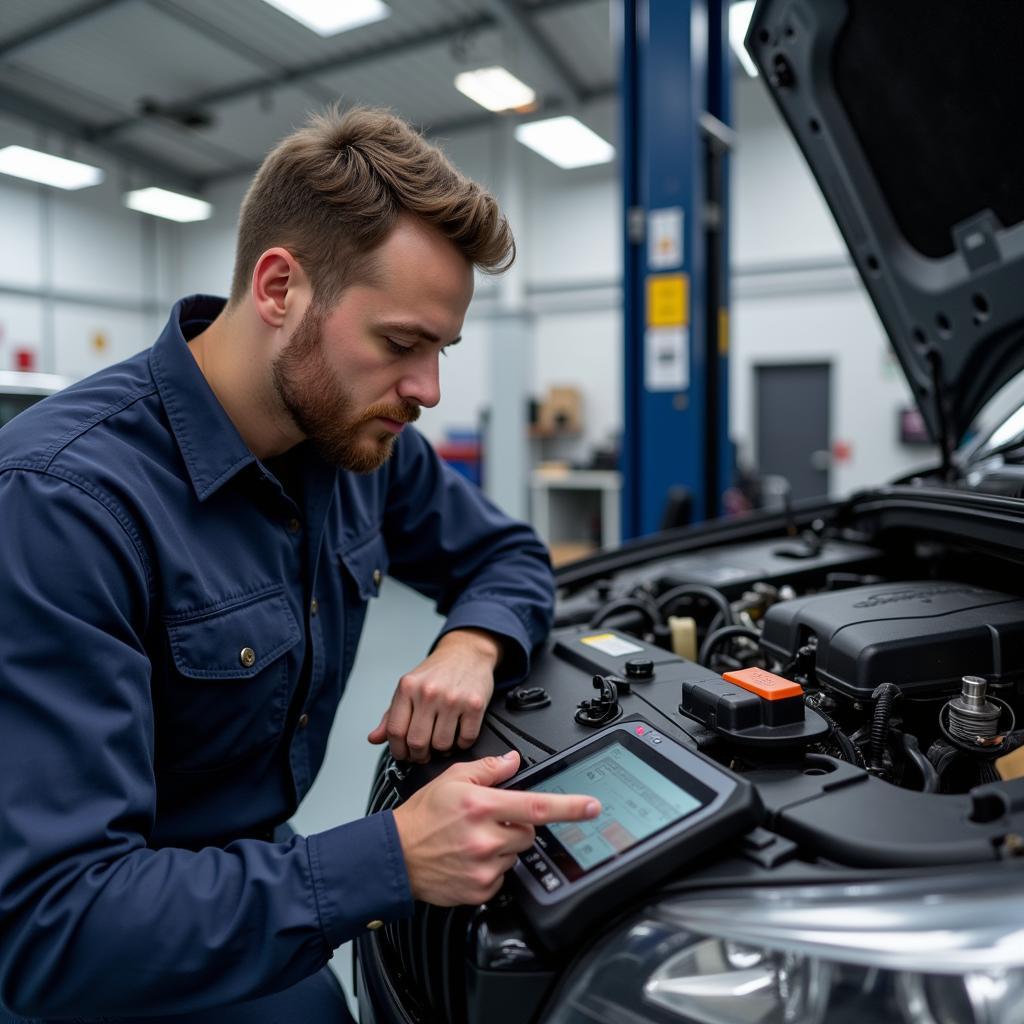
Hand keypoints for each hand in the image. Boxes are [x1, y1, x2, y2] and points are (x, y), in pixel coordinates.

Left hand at [368, 628, 500, 761]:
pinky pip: (465, 739)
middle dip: (419, 755)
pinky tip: (458, 735)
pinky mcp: (475, 704)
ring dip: (441, 751)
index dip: (398, 750)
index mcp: (407, 687)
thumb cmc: (436, 673)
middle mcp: (428, 692)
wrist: (467, 653)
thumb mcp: (409, 687)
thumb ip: (391, 715)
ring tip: (441, 742)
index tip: (403, 755)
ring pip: (442, 745)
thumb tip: (373, 739)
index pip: (395, 731)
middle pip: (417, 742)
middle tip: (423, 754)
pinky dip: (461, 744)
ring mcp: (453, 698)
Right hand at [392, 751, 600, 905]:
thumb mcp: (452, 778)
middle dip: (517, 825)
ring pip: (516, 855)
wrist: (395, 856)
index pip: (537, 807)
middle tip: (489, 822)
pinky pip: (502, 878)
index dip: (570, 807)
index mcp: (482, 806)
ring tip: (473, 841)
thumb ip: (487, 768)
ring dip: (503, 847)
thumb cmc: (421, 817)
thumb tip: (512, 760)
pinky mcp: (480, 889)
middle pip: (529, 832)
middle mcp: (486, 838)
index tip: (592, 807)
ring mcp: (484, 867)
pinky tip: (469, 859)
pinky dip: (491, 869)